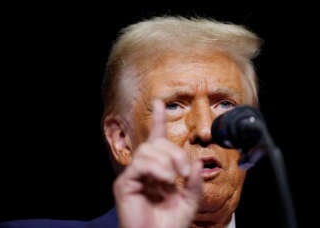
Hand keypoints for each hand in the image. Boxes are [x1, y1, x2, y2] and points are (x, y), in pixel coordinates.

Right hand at [113, 100, 202, 227]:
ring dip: (166, 160)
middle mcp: (144, 170)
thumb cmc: (171, 224)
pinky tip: (165, 180)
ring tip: (174, 178)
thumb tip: (194, 160)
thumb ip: (194, 180)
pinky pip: (139, 164)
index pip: (157, 139)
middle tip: (184, 171)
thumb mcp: (190, 200)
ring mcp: (133, 177)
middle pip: (155, 143)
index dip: (158, 120)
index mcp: (159, 170)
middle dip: (174, 152)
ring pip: (147, 150)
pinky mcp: (124, 185)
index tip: (159, 103)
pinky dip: (156, 168)